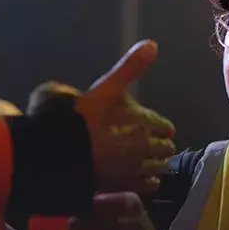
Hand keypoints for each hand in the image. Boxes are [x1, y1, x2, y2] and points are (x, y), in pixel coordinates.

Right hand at [74, 40, 175, 191]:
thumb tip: (152, 43)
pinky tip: (138, 176)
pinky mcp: (128, 186)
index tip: (153, 128)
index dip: (160, 127)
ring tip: (142, 161)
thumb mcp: (107, 87)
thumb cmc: (83, 118)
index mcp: (146, 121)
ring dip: (155, 163)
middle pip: (166, 148)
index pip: (166, 127)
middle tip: (146, 145)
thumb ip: (131, 67)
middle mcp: (148, 146)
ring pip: (160, 167)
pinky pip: (150, 186)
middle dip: (159, 146)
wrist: (62, 152)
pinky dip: (148, 181)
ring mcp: (139, 168)